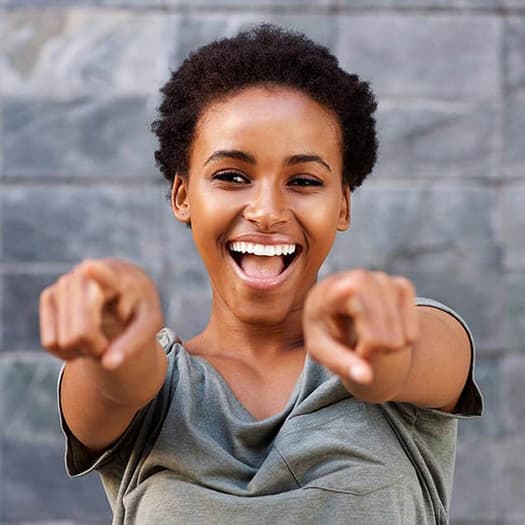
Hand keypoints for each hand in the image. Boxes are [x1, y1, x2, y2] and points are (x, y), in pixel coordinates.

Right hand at [39, 259, 163, 369]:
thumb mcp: (150, 324)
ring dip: (82, 350)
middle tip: (109, 345)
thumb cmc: (139, 309)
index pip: (103, 273)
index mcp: (120, 278)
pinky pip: (50, 342)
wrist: (124, 289)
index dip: (97, 273)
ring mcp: (65, 283)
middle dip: (96, 348)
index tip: (90, 268)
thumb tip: (109, 365)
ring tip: (100, 338)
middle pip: (82, 333)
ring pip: (64, 341)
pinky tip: (82, 338)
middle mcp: (88, 274)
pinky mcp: (49, 295)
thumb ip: (134, 343)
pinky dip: (66, 351)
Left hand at [303, 270, 418, 385]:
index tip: (350, 288)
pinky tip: (382, 329)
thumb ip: (340, 363)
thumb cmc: (325, 330)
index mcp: (330, 292)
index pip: (348, 291)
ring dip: (385, 348)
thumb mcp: (320, 348)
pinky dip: (400, 340)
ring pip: (402, 339)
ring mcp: (384, 280)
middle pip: (382, 337)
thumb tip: (366, 378)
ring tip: (365, 337)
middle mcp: (360, 279)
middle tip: (355, 348)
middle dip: (371, 352)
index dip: (350, 291)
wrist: (335, 305)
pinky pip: (413, 333)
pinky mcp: (403, 285)